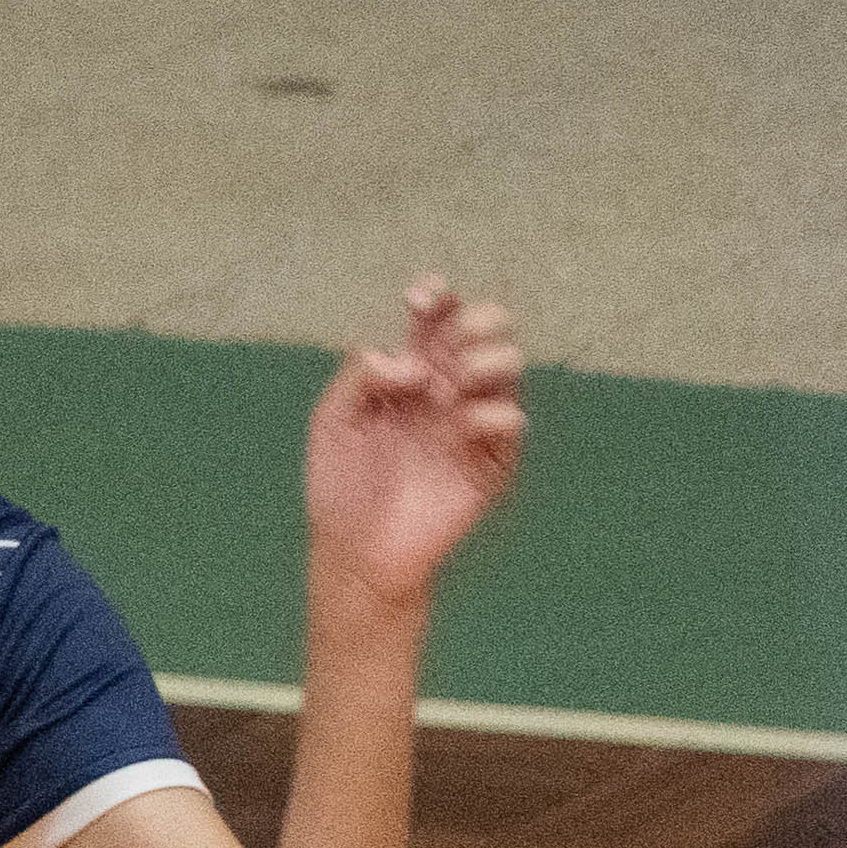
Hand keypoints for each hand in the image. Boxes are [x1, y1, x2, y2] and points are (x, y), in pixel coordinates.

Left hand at [304, 279, 526, 611]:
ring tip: (450, 386)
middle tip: (445, 349)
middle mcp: (448, 387)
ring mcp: (473, 421)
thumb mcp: (334, 420)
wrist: (356, 551)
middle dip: (475, 321)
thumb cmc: (342, 484)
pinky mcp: (492, 461)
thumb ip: (361, 376)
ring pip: (510, 364)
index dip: (437, 296)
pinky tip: (459, 425)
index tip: (417, 301)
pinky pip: (512, 420)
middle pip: (487, 328)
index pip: (437, 317)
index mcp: (409, 370)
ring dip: (487, 360)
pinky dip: (490, 412)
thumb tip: (405, 357)